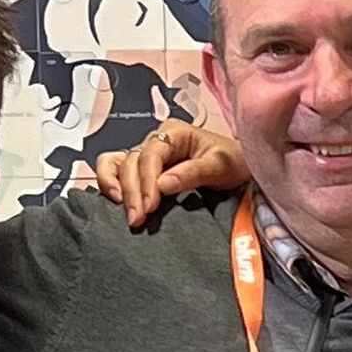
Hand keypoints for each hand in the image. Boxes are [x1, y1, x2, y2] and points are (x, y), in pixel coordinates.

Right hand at [92, 119, 248, 226]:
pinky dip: (111, 183)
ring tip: (127, 212)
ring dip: (119, 188)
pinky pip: (116, 170)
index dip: (147, 180)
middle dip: (132, 191)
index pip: (151, 154)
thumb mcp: (221, 165)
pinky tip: (116, 202)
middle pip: (132, 161)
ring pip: (119, 165)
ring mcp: (148, 155)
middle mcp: (157, 141)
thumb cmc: (233, 163)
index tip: (150, 205)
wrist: (240, 170)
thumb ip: (193, 173)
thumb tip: (163, 184)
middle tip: (137, 218)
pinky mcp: (144, 171)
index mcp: (174, 132)